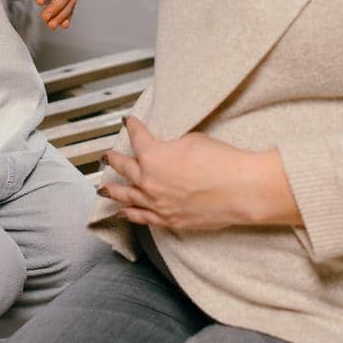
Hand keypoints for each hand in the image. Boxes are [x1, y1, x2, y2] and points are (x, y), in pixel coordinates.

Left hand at [99, 116, 302, 230]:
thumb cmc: (220, 161)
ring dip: (113, 189)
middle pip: (124, 168)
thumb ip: (171, 146)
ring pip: (126, 196)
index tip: (128, 123)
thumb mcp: (191, 140)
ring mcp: (157, 203)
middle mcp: (148, 181)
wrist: (240, 189)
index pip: (137, 137)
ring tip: (103, 187)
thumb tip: (167, 152)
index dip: (133, 127)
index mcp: (152, 156)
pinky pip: (141, 217)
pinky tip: (123, 212)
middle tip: (107, 156)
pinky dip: (129, 213)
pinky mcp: (169, 220)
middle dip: (114, 160)